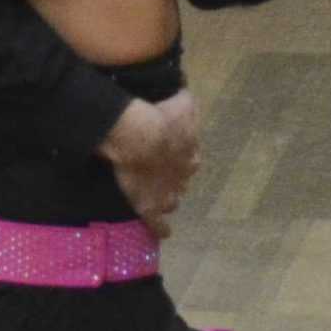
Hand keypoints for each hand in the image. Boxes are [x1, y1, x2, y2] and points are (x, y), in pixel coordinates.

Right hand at [99, 88, 199, 235]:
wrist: (139, 137)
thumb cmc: (160, 116)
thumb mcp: (182, 103)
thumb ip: (187, 104)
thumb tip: (188, 97)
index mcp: (191, 154)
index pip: (190, 160)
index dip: (181, 157)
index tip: (172, 154)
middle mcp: (183, 177)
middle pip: (181, 181)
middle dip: (173, 178)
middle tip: (160, 172)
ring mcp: (167, 195)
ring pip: (171, 201)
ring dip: (166, 199)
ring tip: (157, 197)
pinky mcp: (149, 207)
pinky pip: (158, 224)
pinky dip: (160, 228)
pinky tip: (162, 232)